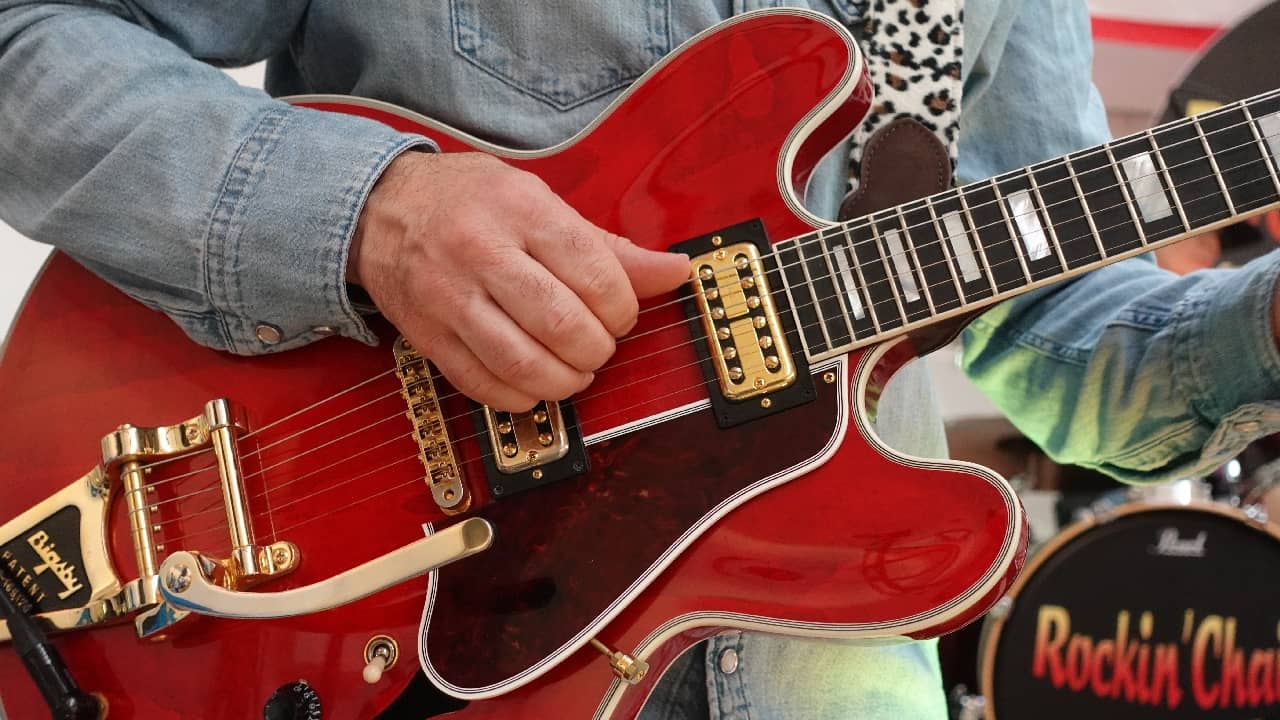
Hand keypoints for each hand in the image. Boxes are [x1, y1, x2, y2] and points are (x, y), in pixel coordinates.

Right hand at [349, 151, 689, 410]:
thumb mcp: (539, 200)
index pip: (595, 274)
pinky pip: (483, 385)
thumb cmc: (469, 201)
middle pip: (562, 324)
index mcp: (521, 210)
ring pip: (523, 363)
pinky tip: (535, 385)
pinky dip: (521, 397)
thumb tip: (675, 272)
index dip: (623, 309)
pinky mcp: (429, 336)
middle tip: (599, 346)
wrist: (379, 209)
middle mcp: (482, 252)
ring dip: (565, 381)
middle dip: (597, 349)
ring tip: (574, 371)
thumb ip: (608, 246)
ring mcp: (450, 298)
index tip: (621, 315)